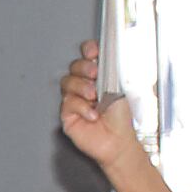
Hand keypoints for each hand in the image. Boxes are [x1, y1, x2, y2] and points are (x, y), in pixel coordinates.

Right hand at [59, 42, 143, 169]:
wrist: (120, 141)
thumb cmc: (124, 118)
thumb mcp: (122, 87)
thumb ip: (111, 70)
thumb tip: (105, 55)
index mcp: (100, 75)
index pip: (89, 55)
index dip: (89, 50)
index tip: (94, 52)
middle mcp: (86, 85)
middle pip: (75, 65)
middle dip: (84, 67)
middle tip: (95, 74)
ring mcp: (76, 99)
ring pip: (68, 82)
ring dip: (82, 87)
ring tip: (94, 98)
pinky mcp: (68, 114)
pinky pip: (67, 103)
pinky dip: (81, 107)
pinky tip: (92, 115)